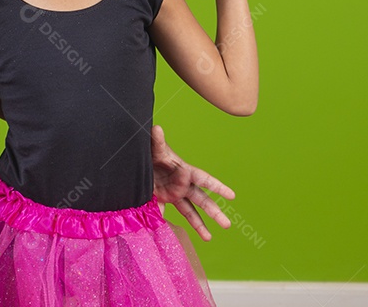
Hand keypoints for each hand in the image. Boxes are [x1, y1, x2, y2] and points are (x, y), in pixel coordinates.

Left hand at [151, 124, 234, 240]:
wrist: (135, 159)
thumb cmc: (149, 150)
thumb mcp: (154, 147)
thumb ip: (157, 142)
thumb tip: (157, 129)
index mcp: (183, 170)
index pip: (203, 179)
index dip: (217, 186)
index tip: (232, 195)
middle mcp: (181, 184)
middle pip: (201, 199)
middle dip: (214, 212)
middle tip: (227, 224)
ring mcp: (171, 193)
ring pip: (188, 211)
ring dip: (198, 224)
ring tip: (209, 238)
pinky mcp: (160, 198)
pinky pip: (164, 211)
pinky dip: (164, 219)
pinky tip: (166, 232)